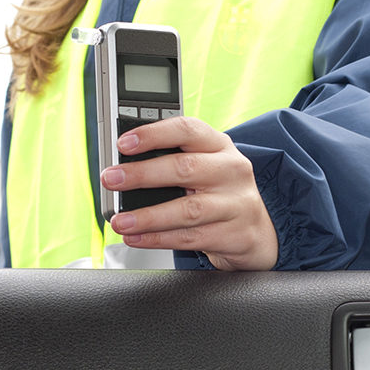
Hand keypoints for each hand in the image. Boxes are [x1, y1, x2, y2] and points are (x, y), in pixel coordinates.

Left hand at [101, 116, 278, 270]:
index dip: (153, 134)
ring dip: (148, 216)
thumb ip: (172, 160)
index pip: (187, 130)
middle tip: (111, 179)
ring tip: (120, 221)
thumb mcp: (205, 165)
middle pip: (184, 168)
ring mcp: (236, 204)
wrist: (257, 232)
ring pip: (188, 209)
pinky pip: (191, 238)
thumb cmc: (220, 192)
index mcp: (220, 145)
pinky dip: (159, 239)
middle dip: (142, 174)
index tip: (124, 143)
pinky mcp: (235, 235)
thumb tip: (122, 165)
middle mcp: (231, 170)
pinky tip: (137, 237)